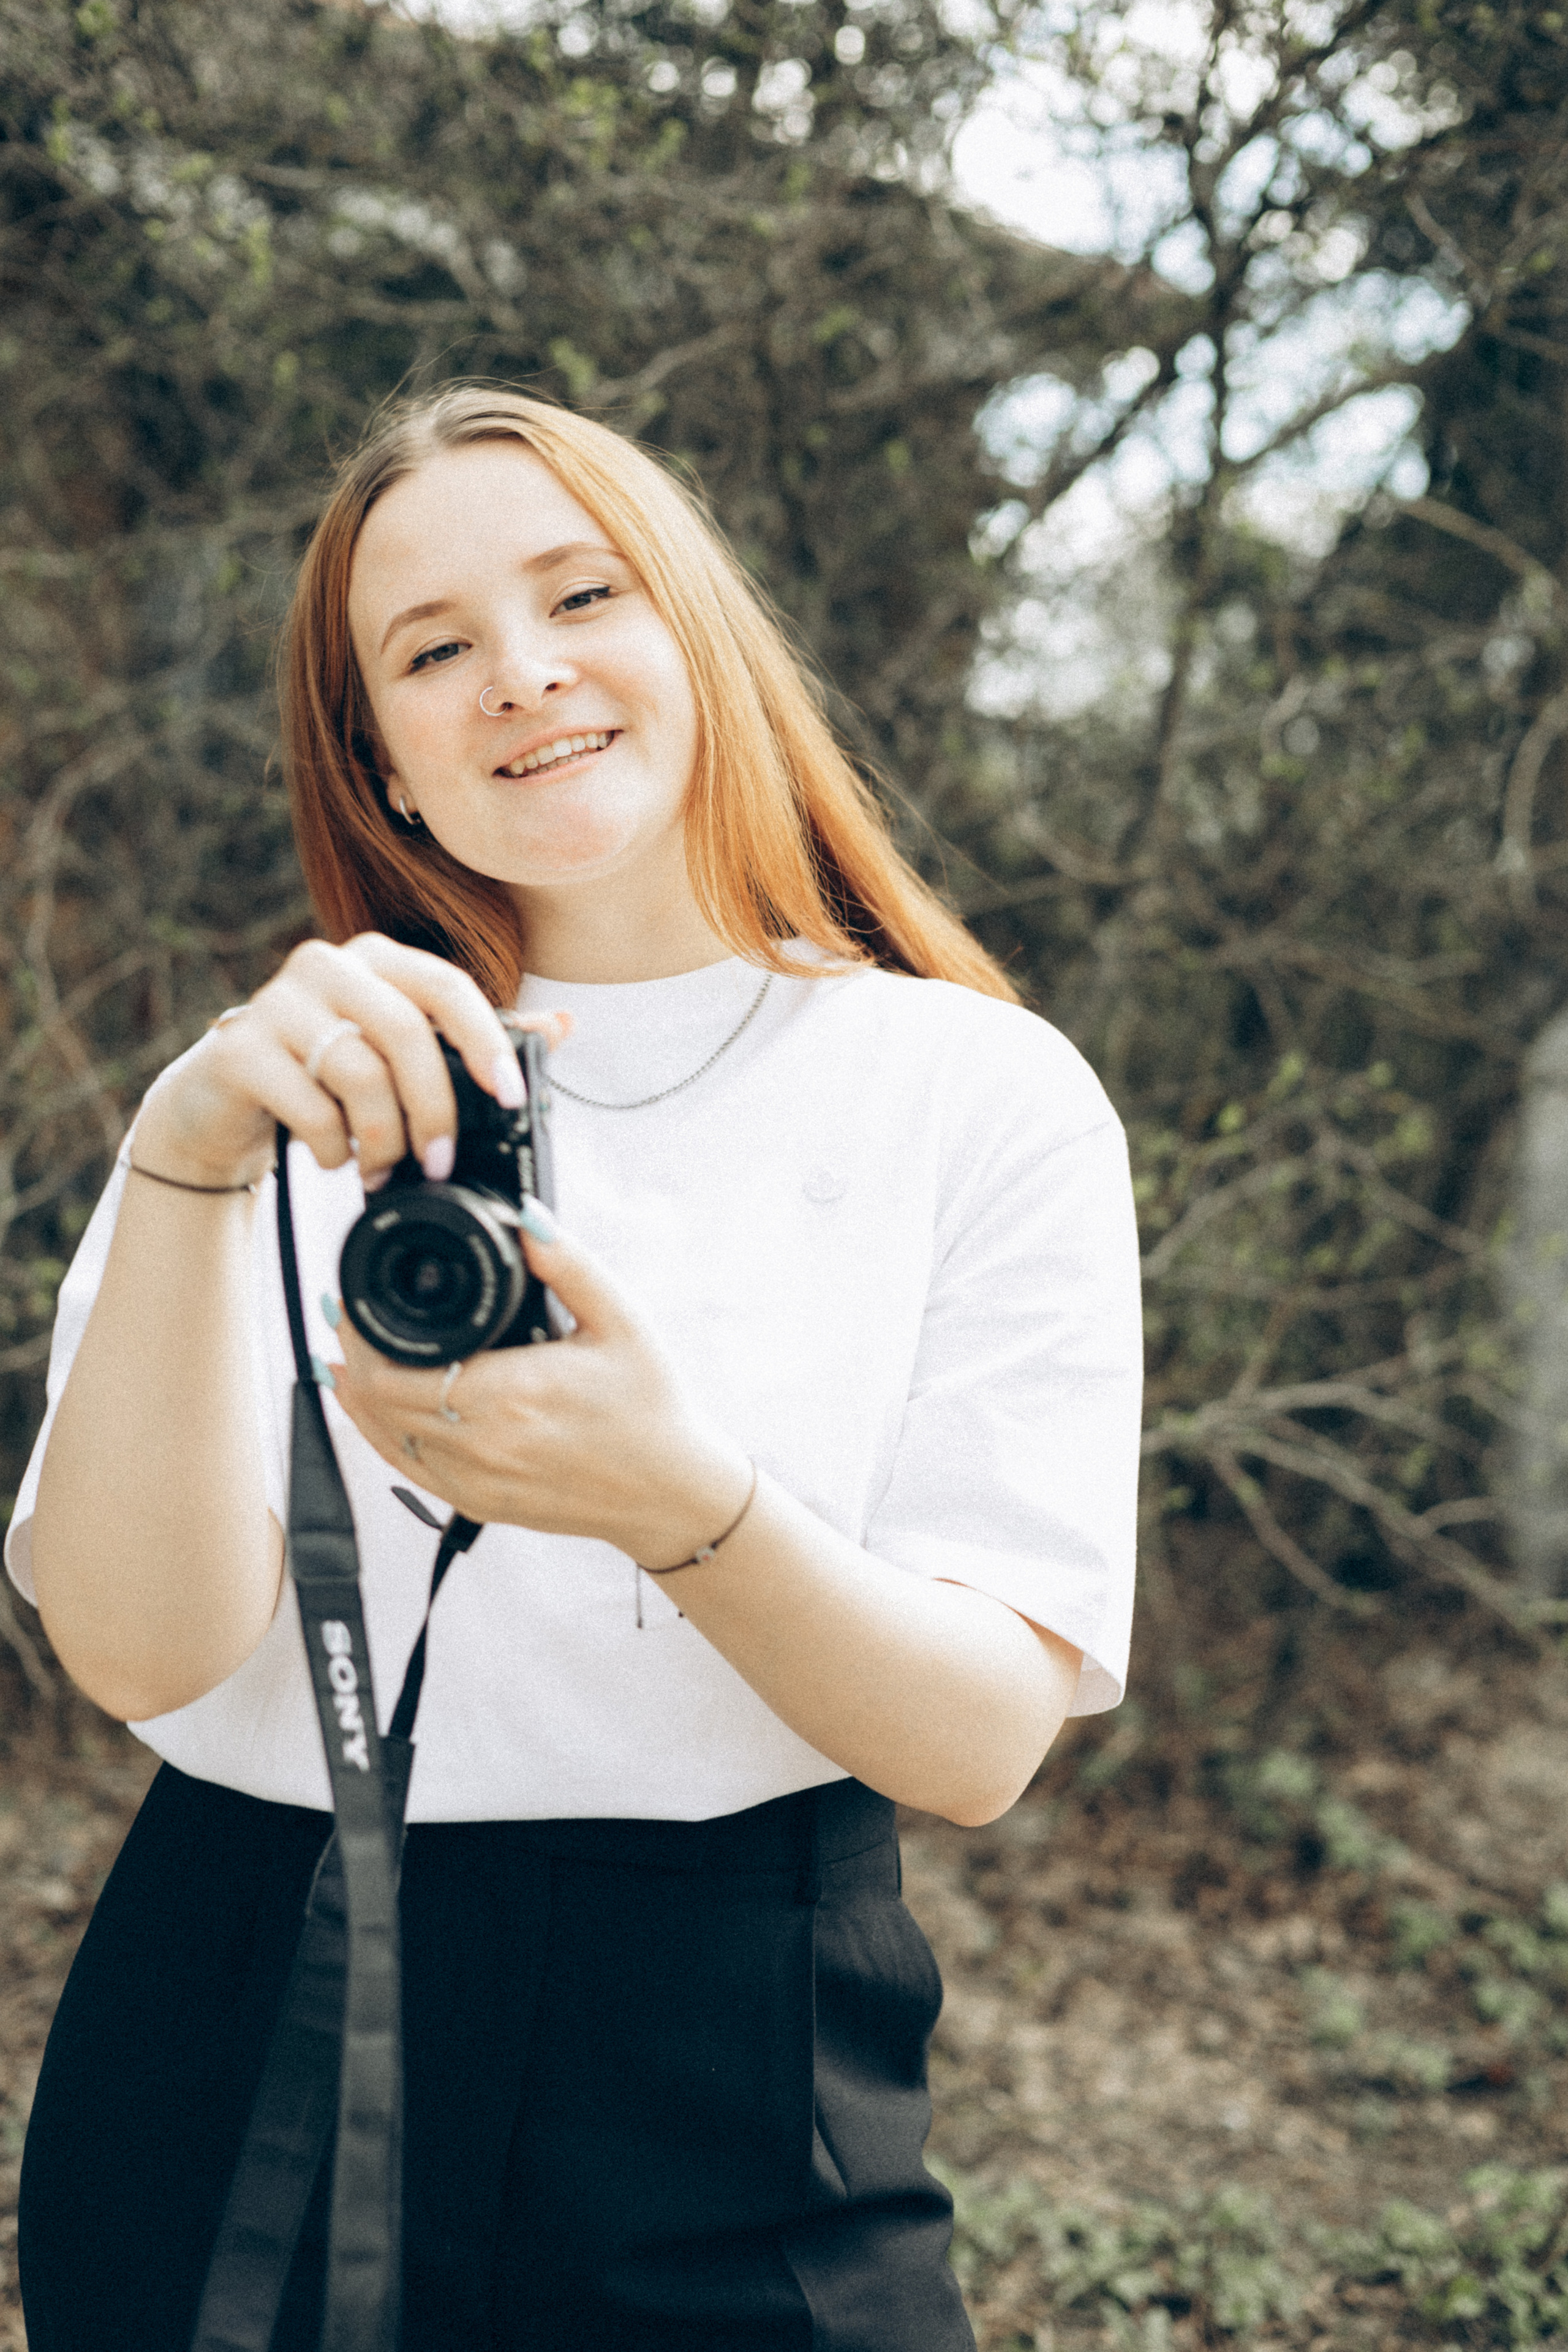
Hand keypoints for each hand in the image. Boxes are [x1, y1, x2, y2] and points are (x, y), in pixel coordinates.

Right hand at [131, 934, 566, 1191]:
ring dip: (383, 1137)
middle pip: (406, 1033)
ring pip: (359, 1072)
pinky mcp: (237, 1049)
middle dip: (435, 1108)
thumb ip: (474, 1041)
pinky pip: (309, 1104)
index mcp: (377, 959)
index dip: (486, 1041)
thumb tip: (563, 1026)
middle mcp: (326, 965)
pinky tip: (334, 1156)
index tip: (510, 1097)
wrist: (225, 1103)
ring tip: (382, 1168)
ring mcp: (275, 1002)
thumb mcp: (402, 1058)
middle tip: (440, 1162)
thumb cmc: (328, 1077)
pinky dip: (334, 1145)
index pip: (447, 986)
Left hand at [323, 1204, 753, 1563]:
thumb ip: (569, 1266)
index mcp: (512, 1394)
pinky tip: (365, 1405)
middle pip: (376, 1400)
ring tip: (343, 1351)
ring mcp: (476, 1480)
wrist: (668, 1492)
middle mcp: (484, 1444)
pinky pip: (405, 1467)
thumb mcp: (621, 1322)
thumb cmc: (649, 1407)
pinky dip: (375, 1432)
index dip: (358, 1334)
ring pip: (382, 1435)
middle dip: (351, 1353)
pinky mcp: (477, 1503)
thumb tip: (526, 1218)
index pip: (395, 1369)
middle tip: (343, 1314)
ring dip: (355, 1392)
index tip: (350, 1300)